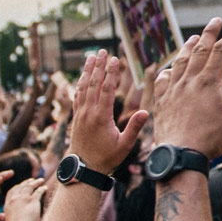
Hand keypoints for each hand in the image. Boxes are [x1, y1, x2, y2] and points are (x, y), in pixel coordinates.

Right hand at [3, 175, 46, 220]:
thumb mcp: (12, 220)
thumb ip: (16, 215)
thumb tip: (21, 215)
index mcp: (8, 204)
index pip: (11, 192)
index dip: (17, 187)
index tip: (21, 185)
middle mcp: (15, 199)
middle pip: (21, 187)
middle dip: (26, 182)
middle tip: (32, 180)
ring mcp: (23, 199)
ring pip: (30, 187)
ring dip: (36, 183)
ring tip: (41, 181)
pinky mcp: (32, 200)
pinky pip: (38, 191)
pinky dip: (42, 188)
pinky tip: (45, 188)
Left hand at [68, 51, 149, 171]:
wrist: (83, 169)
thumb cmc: (106, 159)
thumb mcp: (124, 146)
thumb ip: (134, 128)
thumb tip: (145, 112)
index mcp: (101, 117)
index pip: (106, 89)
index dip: (111, 73)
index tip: (115, 59)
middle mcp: (88, 112)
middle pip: (93, 83)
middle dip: (98, 66)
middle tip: (102, 51)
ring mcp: (80, 114)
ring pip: (83, 87)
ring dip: (87, 71)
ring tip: (91, 57)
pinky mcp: (76, 118)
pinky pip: (77, 96)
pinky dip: (80, 83)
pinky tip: (82, 77)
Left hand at [147, 21, 221, 157]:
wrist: (179, 155)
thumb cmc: (210, 139)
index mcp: (209, 82)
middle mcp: (189, 81)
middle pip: (200, 49)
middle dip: (210, 33)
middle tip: (216, 20)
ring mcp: (173, 90)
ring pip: (180, 62)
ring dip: (188, 47)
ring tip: (193, 38)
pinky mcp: (161, 102)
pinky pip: (162, 81)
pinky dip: (167, 72)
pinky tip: (168, 71)